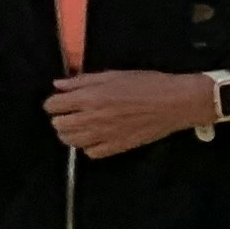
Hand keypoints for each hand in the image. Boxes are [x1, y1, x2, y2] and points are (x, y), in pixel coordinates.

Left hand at [44, 69, 223, 159]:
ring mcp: (104, 135)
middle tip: (70, 113)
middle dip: (59, 118)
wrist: (175, 102)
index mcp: (89, 98)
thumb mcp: (112, 75)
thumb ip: (82, 81)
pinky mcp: (118, 147)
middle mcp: (92, 118)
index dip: (54, 103)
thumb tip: (58, 85)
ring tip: (80, 126)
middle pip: (58, 125)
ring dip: (71, 133)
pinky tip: (96, 138)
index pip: (53, 106)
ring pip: (71, 141)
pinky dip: (89, 147)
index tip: (61, 101)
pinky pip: (91, 153)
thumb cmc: (146, 83)